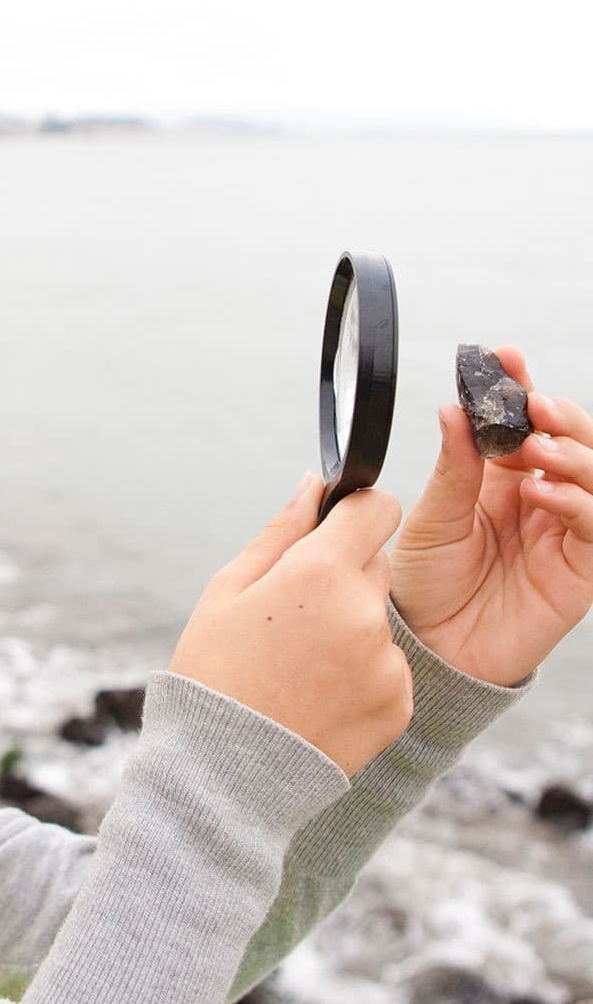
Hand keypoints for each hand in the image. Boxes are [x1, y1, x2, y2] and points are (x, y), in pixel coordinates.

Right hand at [169, 476, 408, 777]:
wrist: (224, 771)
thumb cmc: (215, 670)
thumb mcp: (228, 589)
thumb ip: (281, 531)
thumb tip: (313, 485)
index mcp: (319, 573)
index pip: (377, 510)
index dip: (356, 512)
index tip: (336, 527)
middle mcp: (365, 613)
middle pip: (376, 563)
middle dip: (342, 574)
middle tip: (293, 612)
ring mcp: (388, 662)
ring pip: (380, 616)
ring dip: (352, 624)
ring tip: (300, 662)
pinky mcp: (400, 703)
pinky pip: (389, 664)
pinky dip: (361, 670)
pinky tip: (318, 691)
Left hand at [391, 346, 592, 686]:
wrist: (430, 647)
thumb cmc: (426, 582)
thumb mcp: (433, 518)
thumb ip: (454, 467)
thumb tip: (454, 407)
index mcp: (499, 478)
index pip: (521, 422)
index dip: (518, 387)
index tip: (504, 355)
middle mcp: (537, 497)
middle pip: (570, 441)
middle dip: (557, 415)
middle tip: (533, 404)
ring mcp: (562, 531)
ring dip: (572, 454)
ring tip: (535, 449)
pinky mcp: (581, 570)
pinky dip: (577, 502)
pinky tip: (542, 492)